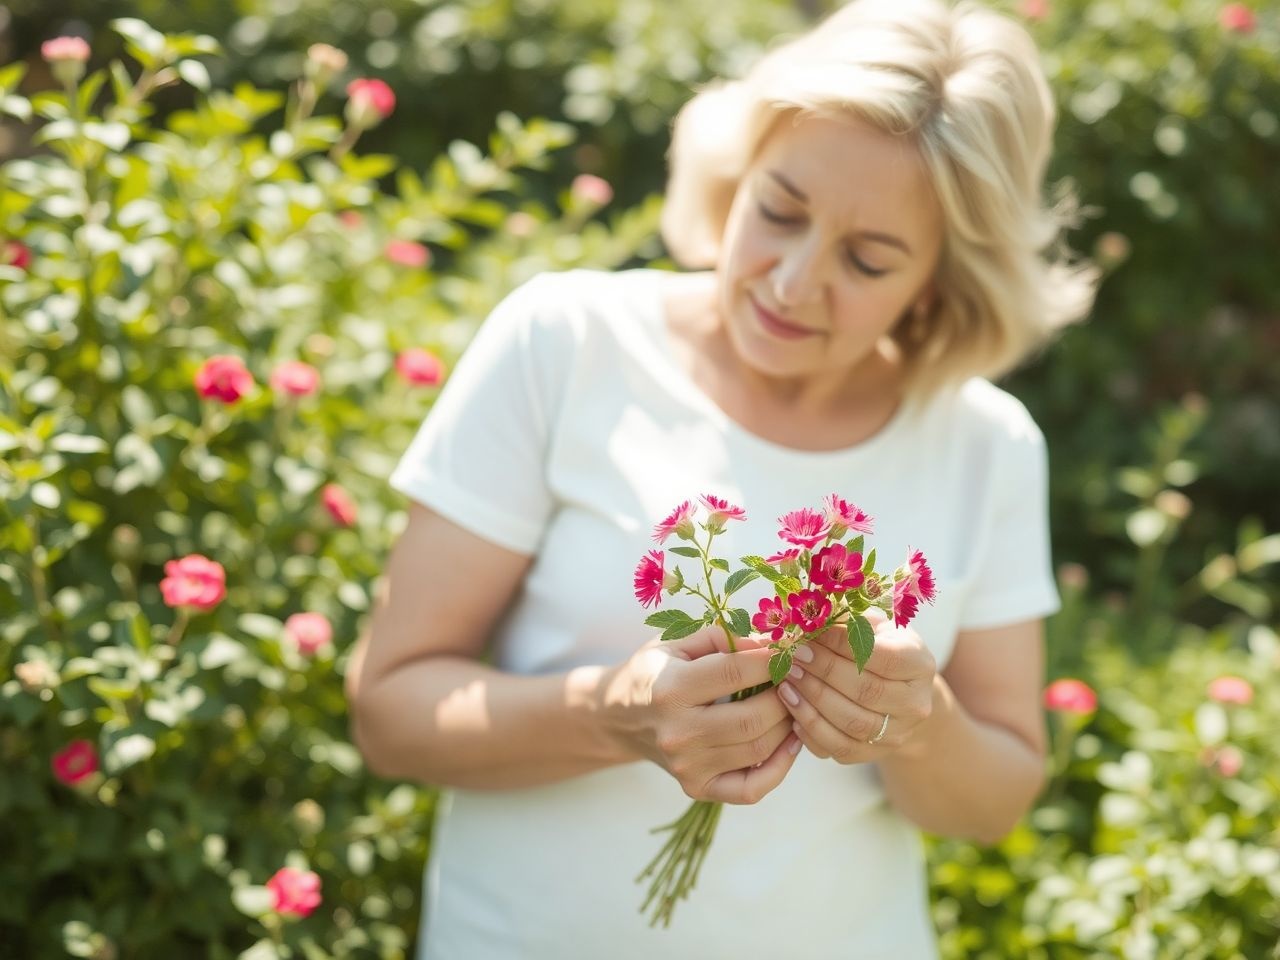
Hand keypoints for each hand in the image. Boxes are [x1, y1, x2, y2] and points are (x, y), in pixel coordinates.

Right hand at [602, 626, 801, 803]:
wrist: (619, 717)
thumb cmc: (654, 672)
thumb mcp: (677, 642)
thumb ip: (723, 637)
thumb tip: (772, 645)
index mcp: (670, 688)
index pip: (735, 672)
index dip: (771, 659)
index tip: (790, 650)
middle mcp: (677, 732)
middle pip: (753, 718)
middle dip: (786, 695)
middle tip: (796, 679)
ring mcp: (687, 766)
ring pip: (759, 749)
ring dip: (788, 725)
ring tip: (794, 703)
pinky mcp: (697, 788)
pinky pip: (752, 788)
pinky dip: (780, 767)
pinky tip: (789, 741)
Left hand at [777, 608, 936, 762]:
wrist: (899, 693)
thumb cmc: (880, 648)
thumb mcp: (873, 627)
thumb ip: (846, 622)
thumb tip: (805, 618)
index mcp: (919, 663)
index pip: (882, 657)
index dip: (840, 647)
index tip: (807, 637)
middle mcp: (916, 703)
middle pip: (866, 692)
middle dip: (822, 674)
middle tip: (792, 659)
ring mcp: (898, 733)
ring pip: (852, 724)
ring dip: (812, 703)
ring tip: (786, 682)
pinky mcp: (875, 753)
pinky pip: (840, 749)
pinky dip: (812, 731)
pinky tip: (792, 711)